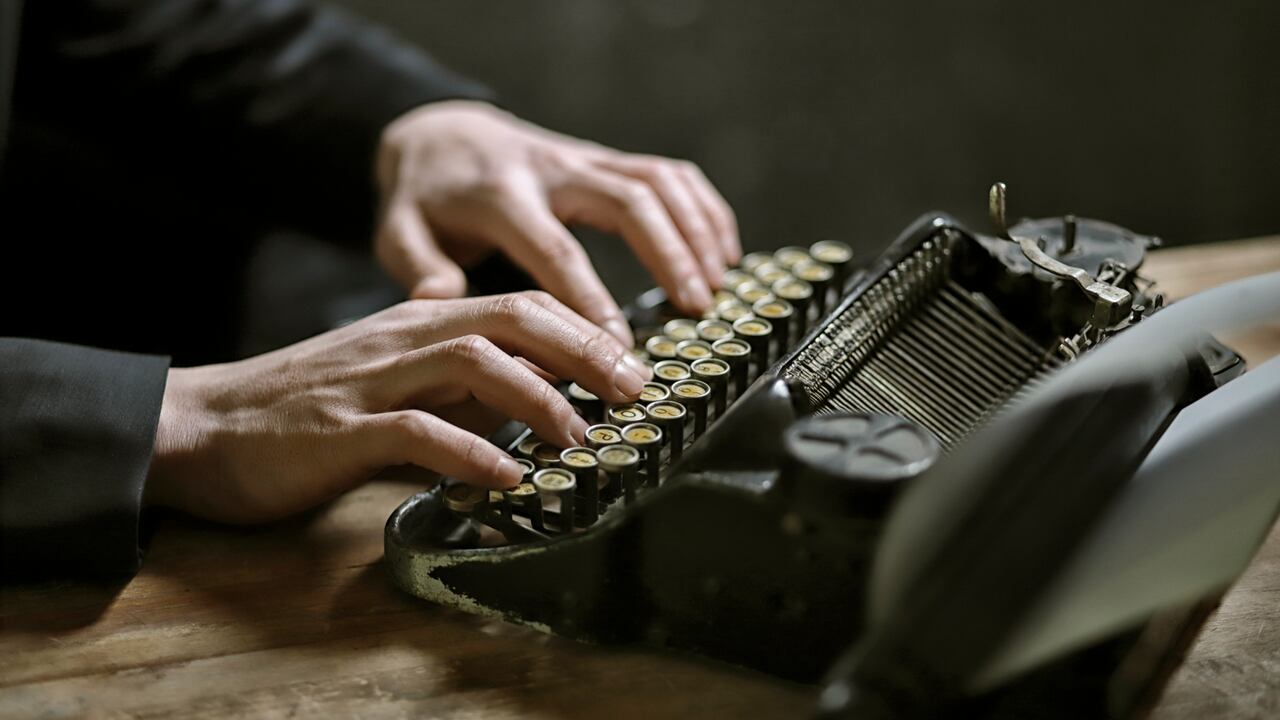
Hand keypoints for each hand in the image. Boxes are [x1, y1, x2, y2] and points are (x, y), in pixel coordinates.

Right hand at [144, 292, 649, 523]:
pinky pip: (419, 432)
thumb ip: (462, 391)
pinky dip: (473, 454)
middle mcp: (405, 337)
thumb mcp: (399, 388)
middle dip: (584, 349)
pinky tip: (510, 480)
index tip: (635, 366)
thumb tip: (541, 405)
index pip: (519, 306)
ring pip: (474, 362)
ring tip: (582, 438)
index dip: (584, 331)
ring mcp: (373, 379)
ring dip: (541, 399)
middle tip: (635, 390)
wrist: (203, 425)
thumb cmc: (309, 411)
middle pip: (511, 317)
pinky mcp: (342, 428)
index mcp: (421, 323)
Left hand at [374, 100, 740, 344]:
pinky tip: (724, 252)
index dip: (590, 300)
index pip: (555, 249)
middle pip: (626, 201)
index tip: (618, 348)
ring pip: (656, 180)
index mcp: (500, 195)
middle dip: (668, 255)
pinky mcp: (605, 158)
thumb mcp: (398, 233)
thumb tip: (444, 303)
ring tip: (719, 286)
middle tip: (696, 308)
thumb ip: (417, 268)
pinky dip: (703, 208)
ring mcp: (584, 158)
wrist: (441, 136)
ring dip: (696, 230)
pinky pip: (668, 172)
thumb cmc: (424, 201)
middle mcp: (550, 167)